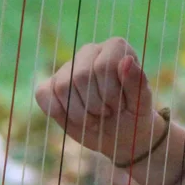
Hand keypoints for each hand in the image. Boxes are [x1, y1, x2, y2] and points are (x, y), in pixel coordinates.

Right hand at [34, 37, 166, 165]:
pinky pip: (43, 93)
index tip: (120, 106)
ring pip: (62, 87)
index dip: (110, 93)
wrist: (120, 136)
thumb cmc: (134, 117)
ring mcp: (69, 67)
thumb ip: (138, 83)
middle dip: (95, 105)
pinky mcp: (52, 85)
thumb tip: (127, 61)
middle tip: (107, 114)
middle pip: (81, 76)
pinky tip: (71, 119)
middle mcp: (91, 51)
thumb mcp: (142, 105)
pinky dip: (55, 110)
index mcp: (115, 49)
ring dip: (80, 113)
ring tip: (94, 119)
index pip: (103, 65)